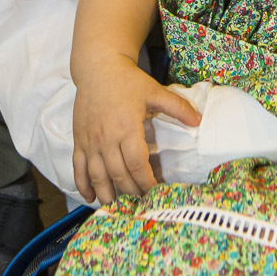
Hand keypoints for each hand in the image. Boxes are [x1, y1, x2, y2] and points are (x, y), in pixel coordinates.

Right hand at [72, 53, 201, 203]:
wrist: (97, 68)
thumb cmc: (127, 81)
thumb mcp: (155, 90)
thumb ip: (177, 107)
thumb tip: (199, 121)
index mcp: (127, 127)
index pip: (137, 165)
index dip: (146, 183)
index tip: (156, 193)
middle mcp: (106, 138)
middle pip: (119, 175)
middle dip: (132, 193)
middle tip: (142, 203)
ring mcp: (90, 141)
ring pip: (97, 176)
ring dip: (108, 195)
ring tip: (119, 208)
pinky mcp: (79, 140)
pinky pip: (78, 168)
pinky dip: (83, 185)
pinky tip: (91, 197)